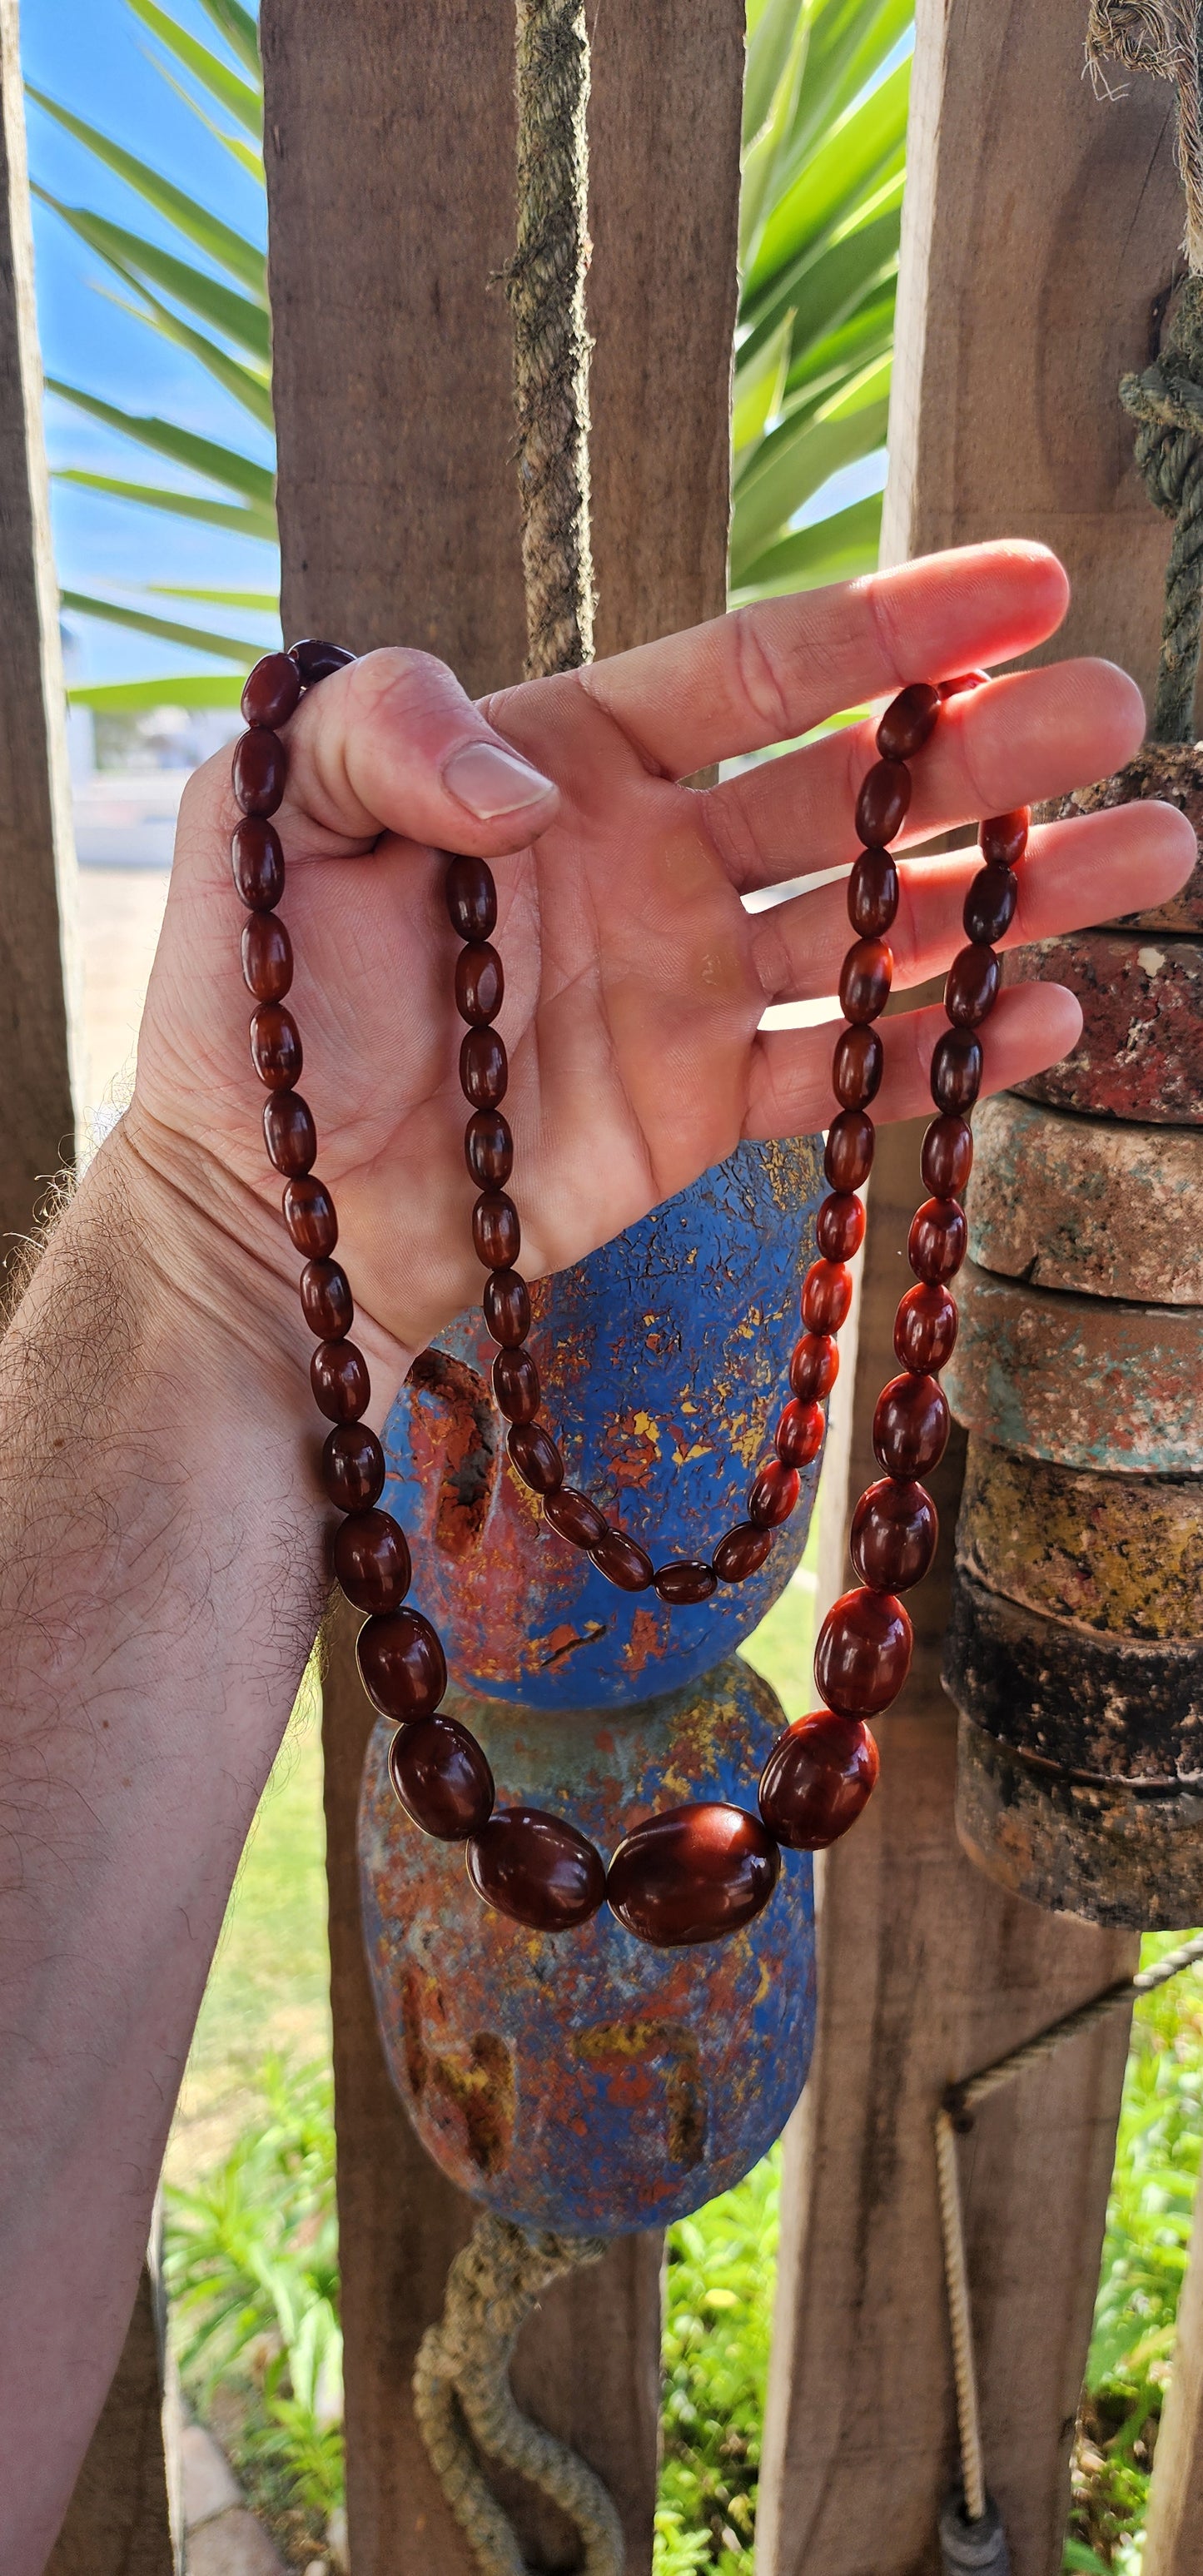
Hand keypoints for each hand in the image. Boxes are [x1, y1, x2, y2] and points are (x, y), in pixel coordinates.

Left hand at [126, 540, 1193, 1380]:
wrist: (267, 1204)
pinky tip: (1047, 1013)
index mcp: (570, 762)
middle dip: (988, 751)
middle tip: (1118, 715)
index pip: (752, 672)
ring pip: (876, 924)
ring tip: (1148, 849)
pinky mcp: (698, 1108)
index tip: (1022, 588)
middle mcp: (653, 862)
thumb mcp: (265, 815)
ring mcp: (688, 987)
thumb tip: (537, 784)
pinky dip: (940, 1054)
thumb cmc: (254, 999)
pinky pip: (840, 1075)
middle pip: (852, 790)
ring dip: (1007, 891)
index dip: (887, 628)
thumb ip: (385, 733)